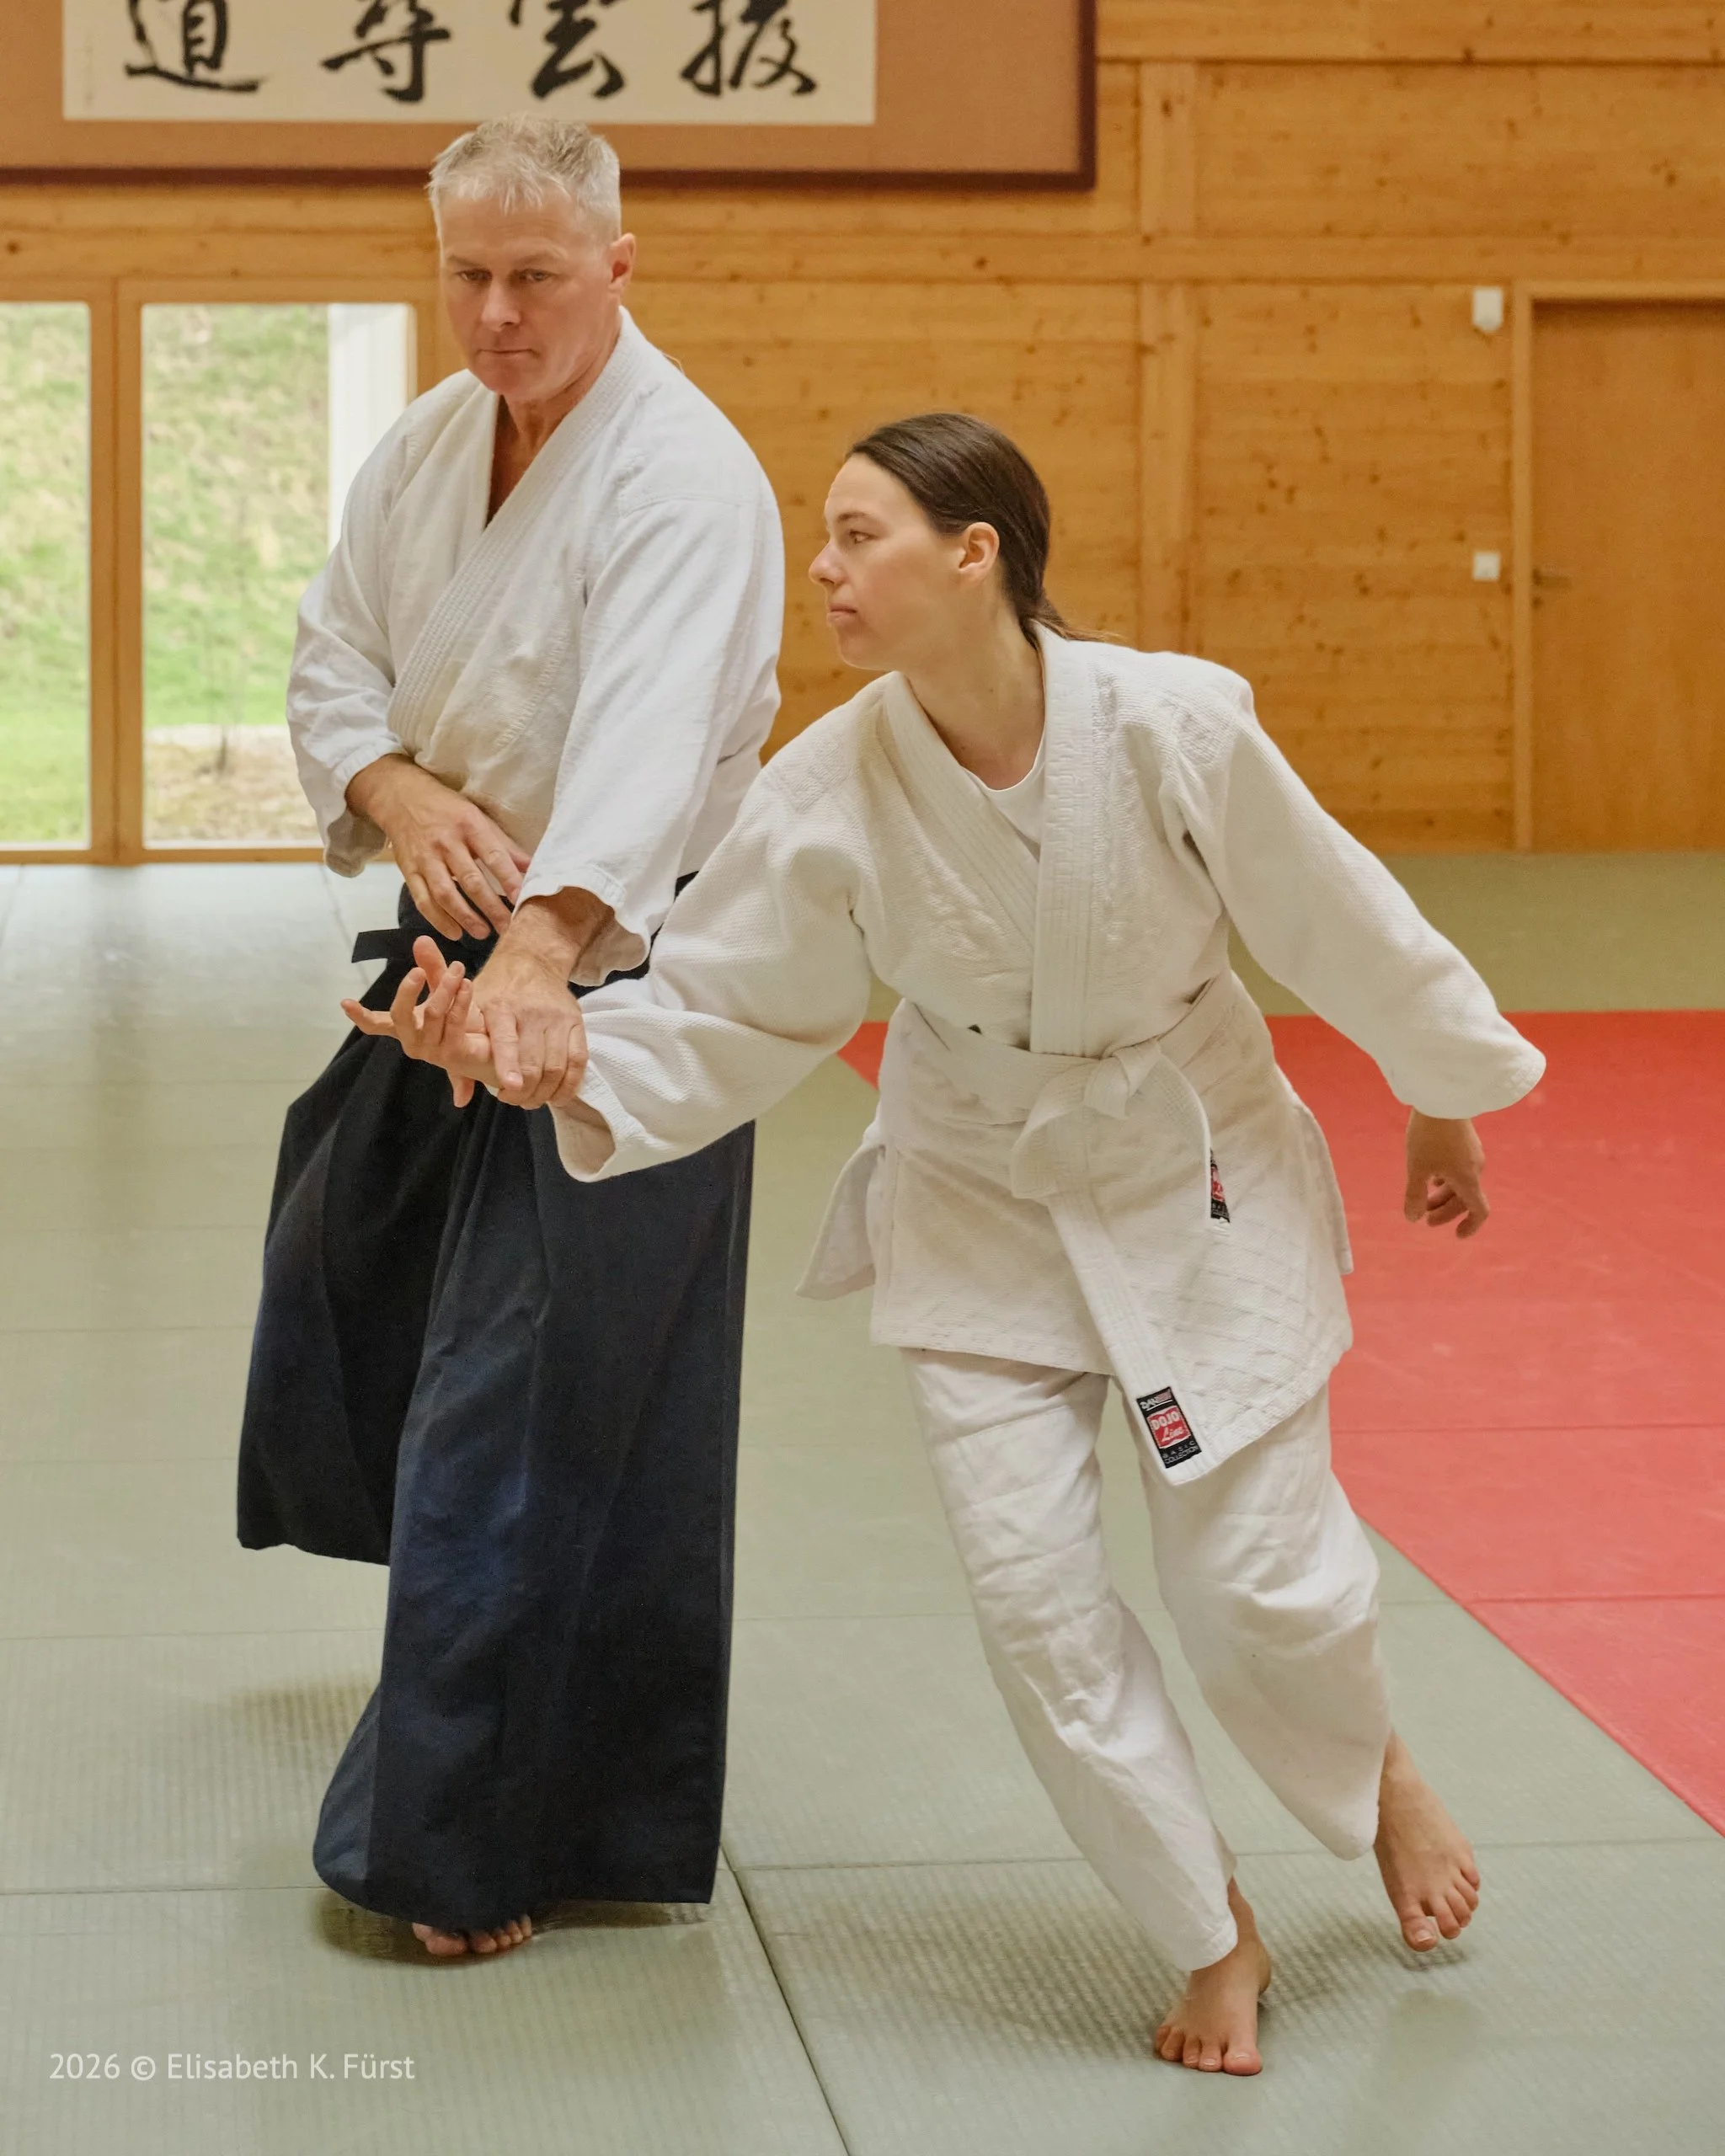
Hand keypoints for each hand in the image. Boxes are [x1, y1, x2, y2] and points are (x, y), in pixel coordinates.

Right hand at [342, 938, 498, 1107]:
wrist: (491, 1050)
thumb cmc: (464, 1021)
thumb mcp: (444, 990)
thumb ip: (432, 968)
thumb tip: (420, 939)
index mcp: (406, 1028)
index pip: (377, 1025)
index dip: (360, 1015)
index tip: (344, 1002)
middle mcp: (414, 1042)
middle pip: (400, 1015)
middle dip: (407, 990)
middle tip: (417, 970)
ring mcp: (432, 1052)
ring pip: (432, 1013)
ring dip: (446, 987)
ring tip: (458, 968)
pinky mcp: (453, 1055)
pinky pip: (454, 1022)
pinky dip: (460, 999)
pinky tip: (467, 984)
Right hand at [346, 755, 529, 940]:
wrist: (401, 797)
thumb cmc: (448, 810)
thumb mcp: (479, 818)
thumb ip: (505, 846)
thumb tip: (534, 868)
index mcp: (469, 825)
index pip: (493, 856)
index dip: (508, 879)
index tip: (522, 900)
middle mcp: (446, 842)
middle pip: (471, 880)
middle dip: (491, 908)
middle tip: (508, 928)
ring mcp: (425, 857)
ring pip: (445, 893)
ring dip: (465, 917)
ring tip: (483, 933)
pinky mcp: (408, 870)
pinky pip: (422, 899)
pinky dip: (438, 919)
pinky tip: (454, 932)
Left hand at [462, 890, 607, 1110]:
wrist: (531, 959)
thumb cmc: (495, 991)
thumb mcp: (471, 1011)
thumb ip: (461, 1053)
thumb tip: (460, 1099)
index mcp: (501, 1007)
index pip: (507, 1040)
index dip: (509, 1065)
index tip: (509, 1086)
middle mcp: (531, 1011)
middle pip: (535, 1061)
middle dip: (526, 1091)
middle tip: (515, 1100)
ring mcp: (557, 1017)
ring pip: (557, 1065)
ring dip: (546, 1092)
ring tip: (533, 1100)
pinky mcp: (576, 1021)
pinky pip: (578, 1060)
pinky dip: (570, 1084)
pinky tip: (558, 1096)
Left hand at [1404, 1112, 1488, 1238]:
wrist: (1442, 1095)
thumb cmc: (1429, 1135)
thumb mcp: (1417, 1167)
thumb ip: (1414, 1195)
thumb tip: (1413, 1219)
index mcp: (1468, 1179)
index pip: (1480, 1211)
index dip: (1471, 1226)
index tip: (1458, 1235)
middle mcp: (1475, 1168)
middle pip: (1465, 1199)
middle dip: (1446, 1212)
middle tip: (1425, 1220)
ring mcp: (1472, 1154)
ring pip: (1461, 1183)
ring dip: (1443, 1195)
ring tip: (1423, 1200)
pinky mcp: (1465, 1141)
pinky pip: (1459, 1168)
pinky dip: (1446, 1179)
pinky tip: (1430, 1176)